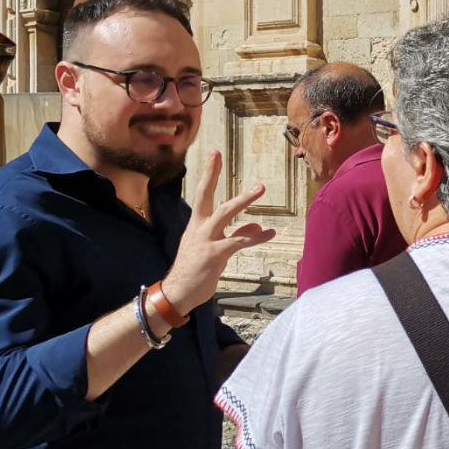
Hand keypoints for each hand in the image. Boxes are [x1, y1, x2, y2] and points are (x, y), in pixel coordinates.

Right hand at [162, 151, 275, 315]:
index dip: (209, 174)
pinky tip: (271, 233)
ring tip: (260, 187)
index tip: (214, 154)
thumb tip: (256, 225)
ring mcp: (205, 240)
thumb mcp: (215, 250)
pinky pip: (238, 241)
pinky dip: (256, 236)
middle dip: (211, 174)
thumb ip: (236, 235)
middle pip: (204, 195)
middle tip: (217, 154)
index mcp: (196, 225)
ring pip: (224, 213)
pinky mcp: (214, 255)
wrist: (178, 293)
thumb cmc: (196, 270)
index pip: (202, 194)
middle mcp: (198, 228)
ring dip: (243, 199)